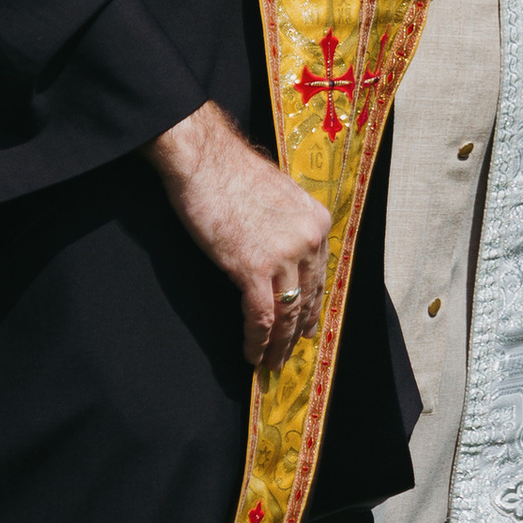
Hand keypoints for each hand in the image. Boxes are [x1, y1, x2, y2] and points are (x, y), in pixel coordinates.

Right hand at [151, 100, 330, 370]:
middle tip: (290, 353)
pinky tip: (251, 354)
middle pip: (307, 298)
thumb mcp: (277, 195)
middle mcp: (308, 240)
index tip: (307, 325)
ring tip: (271, 363)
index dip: (312, 305)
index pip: (319, 274)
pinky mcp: (253, 269)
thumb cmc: (230, 172)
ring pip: (288, 314)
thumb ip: (287, 224)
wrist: (203, 159)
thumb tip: (280, 249)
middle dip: (299, 331)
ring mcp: (283, 256)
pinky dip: (257, 341)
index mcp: (316, 221)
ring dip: (279, 344)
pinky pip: (261, 317)